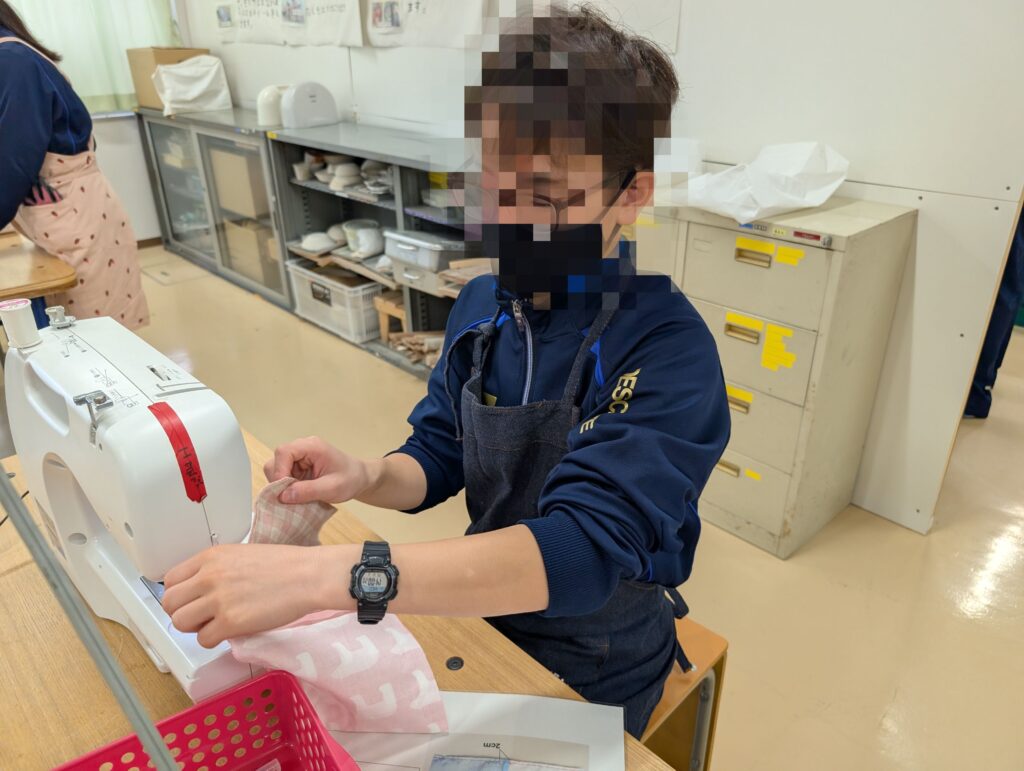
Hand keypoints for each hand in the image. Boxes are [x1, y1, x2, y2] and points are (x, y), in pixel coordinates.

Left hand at [162, 544, 332, 647]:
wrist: (308, 576)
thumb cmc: (285, 564)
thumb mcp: (242, 554)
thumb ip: (217, 568)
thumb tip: (202, 588)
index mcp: (210, 557)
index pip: (170, 579)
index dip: (179, 594)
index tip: (191, 600)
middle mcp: (208, 576)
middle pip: (170, 603)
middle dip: (182, 612)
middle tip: (201, 616)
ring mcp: (218, 600)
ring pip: (180, 623)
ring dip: (195, 628)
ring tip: (214, 624)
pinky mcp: (230, 622)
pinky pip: (203, 640)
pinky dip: (213, 640)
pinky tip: (229, 631)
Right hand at [263, 436, 375, 503]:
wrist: (360, 478)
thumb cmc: (350, 480)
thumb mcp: (332, 488)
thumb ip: (307, 491)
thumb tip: (282, 496)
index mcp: (312, 446)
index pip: (284, 452)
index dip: (279, 471)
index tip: (284, 490)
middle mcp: (303, 447)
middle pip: (277, 460)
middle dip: (279, 480)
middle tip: (290, 496)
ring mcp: (300, 457)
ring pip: (277, 468)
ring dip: (283, 484)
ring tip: (297, 495)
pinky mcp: (298, 466)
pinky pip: (283, 475)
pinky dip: (287, 486)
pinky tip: (299, 493)